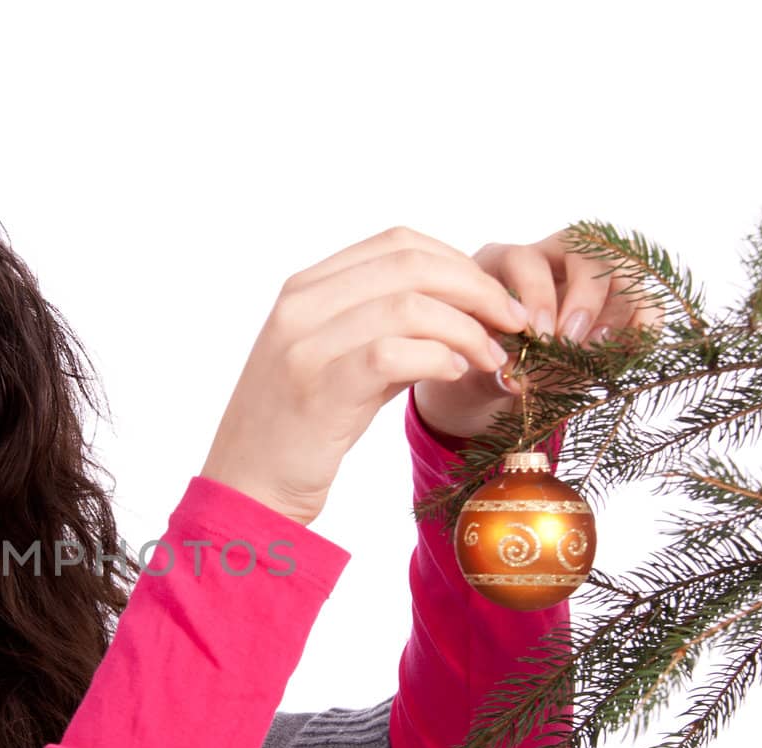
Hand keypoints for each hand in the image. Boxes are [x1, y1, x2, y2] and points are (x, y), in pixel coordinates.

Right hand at [200, 226, 530, 526]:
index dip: (458, 262)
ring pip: (409, 305)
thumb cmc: (298, 431)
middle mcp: (300, 306)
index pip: (397, 243)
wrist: (246, 489)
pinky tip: (455, 374)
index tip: (495, 297)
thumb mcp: (339, 364)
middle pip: (411, 264)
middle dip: (477, 289)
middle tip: (514, 323)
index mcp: (304, 289)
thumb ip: (387, 331)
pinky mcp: (319, 388)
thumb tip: (465, 313)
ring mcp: (304, 345)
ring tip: (493, 358)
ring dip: (467, 328)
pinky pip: (394, 353)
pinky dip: (438, 358)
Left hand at [413, 228, 665, 440]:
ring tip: (598, 351)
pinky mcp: (620, 301)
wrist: (502, 392)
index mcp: (498, 268)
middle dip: (582, 297)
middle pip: (582, 249)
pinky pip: (646, 299)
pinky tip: (629, 353)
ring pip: (621, 268)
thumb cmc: (481, 375)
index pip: (523, 260)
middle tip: (571, 341)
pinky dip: (645, 325)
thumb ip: (488, 377)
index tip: (536, 337)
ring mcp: (588, 278)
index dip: (535, 296)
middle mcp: (547, 260)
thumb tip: (512, 381)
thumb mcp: (474, 377)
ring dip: (615, 312)